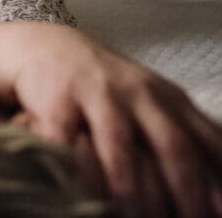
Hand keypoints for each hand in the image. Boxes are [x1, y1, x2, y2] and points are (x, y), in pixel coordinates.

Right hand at [0, 22, 221, 216]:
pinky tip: (76, 193)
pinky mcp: (56, 99)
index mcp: (169, 99)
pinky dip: (72, 169)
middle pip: (172, 143)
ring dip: (129, 185)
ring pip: (120, 143)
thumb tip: (220, 196)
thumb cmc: (105, 89)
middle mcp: (138, 94)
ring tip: (132, 217)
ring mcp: (96, 94)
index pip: (205, 140)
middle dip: (185, 188)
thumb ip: (187, 136)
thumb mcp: (153, 103)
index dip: (218, 176)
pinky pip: (65, 140)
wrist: (43, 46)